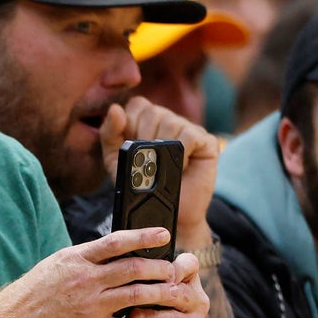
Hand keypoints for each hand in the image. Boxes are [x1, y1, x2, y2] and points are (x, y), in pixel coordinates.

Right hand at [0, 226, 185, 317]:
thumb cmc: (32, 292)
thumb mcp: (55, 265)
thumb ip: (84, 257)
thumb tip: (112, 248)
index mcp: (76, 260)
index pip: (116, 242)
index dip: (144, 236)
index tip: (164, 234)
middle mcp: (85, 280)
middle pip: (134, 268)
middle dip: (160, 268)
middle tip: (174, 270)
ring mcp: (89, 305)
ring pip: (137, 295)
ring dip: (161, 293)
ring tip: (175, 293)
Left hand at [99, 98, 219, 248]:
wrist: (165, 212)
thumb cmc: (141, 185)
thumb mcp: (116, 160)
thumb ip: (109, 134)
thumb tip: (115, 108)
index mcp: (148, 120)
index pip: (137, 104)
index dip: (130, 124)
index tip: (131, 147)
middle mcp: (170, 120)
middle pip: (152, 112)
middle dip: (143, 140)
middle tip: (147, 162)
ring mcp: (190, 128)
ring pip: (170, 123)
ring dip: (161, 150)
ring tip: (163, 167)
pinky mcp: (207, 141)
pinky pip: (189, 136)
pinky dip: (180, 153)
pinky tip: (179, 166)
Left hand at [122, 251, 209, 317]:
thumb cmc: (141, 317)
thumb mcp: (138, 294)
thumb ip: (136, 277)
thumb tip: (115, 255)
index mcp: (187, 282)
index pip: (190, 263)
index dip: (170, 261)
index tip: (144, 263)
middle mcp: (197, 299)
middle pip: (181, 286)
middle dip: (156, 286)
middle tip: (131, 286)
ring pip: (176, 309)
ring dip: (151, 310)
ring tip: (130, 312)